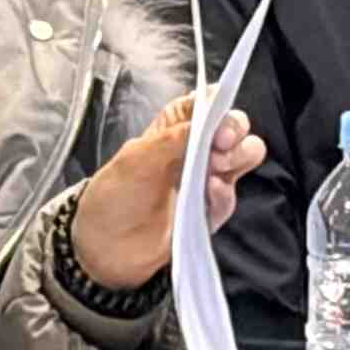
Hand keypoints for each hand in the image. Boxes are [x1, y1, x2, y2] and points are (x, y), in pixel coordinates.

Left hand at [63, 98, 265, 292]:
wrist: (105, 246)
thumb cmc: (114, 195)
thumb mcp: (135, 158)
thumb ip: (172, 138)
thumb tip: (205, 123)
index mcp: (174, 127)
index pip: (208, 103)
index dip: (219, 105)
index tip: (215, 121)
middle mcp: (194, 149)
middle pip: (235, 127)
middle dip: (234, 132)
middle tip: (219, 147)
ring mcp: (205, 180)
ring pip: (244, 158)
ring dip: (237, 158)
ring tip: (215, 170)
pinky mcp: (209, 210)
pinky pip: (230, 198)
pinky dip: (224, 194)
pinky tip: (211, 192)